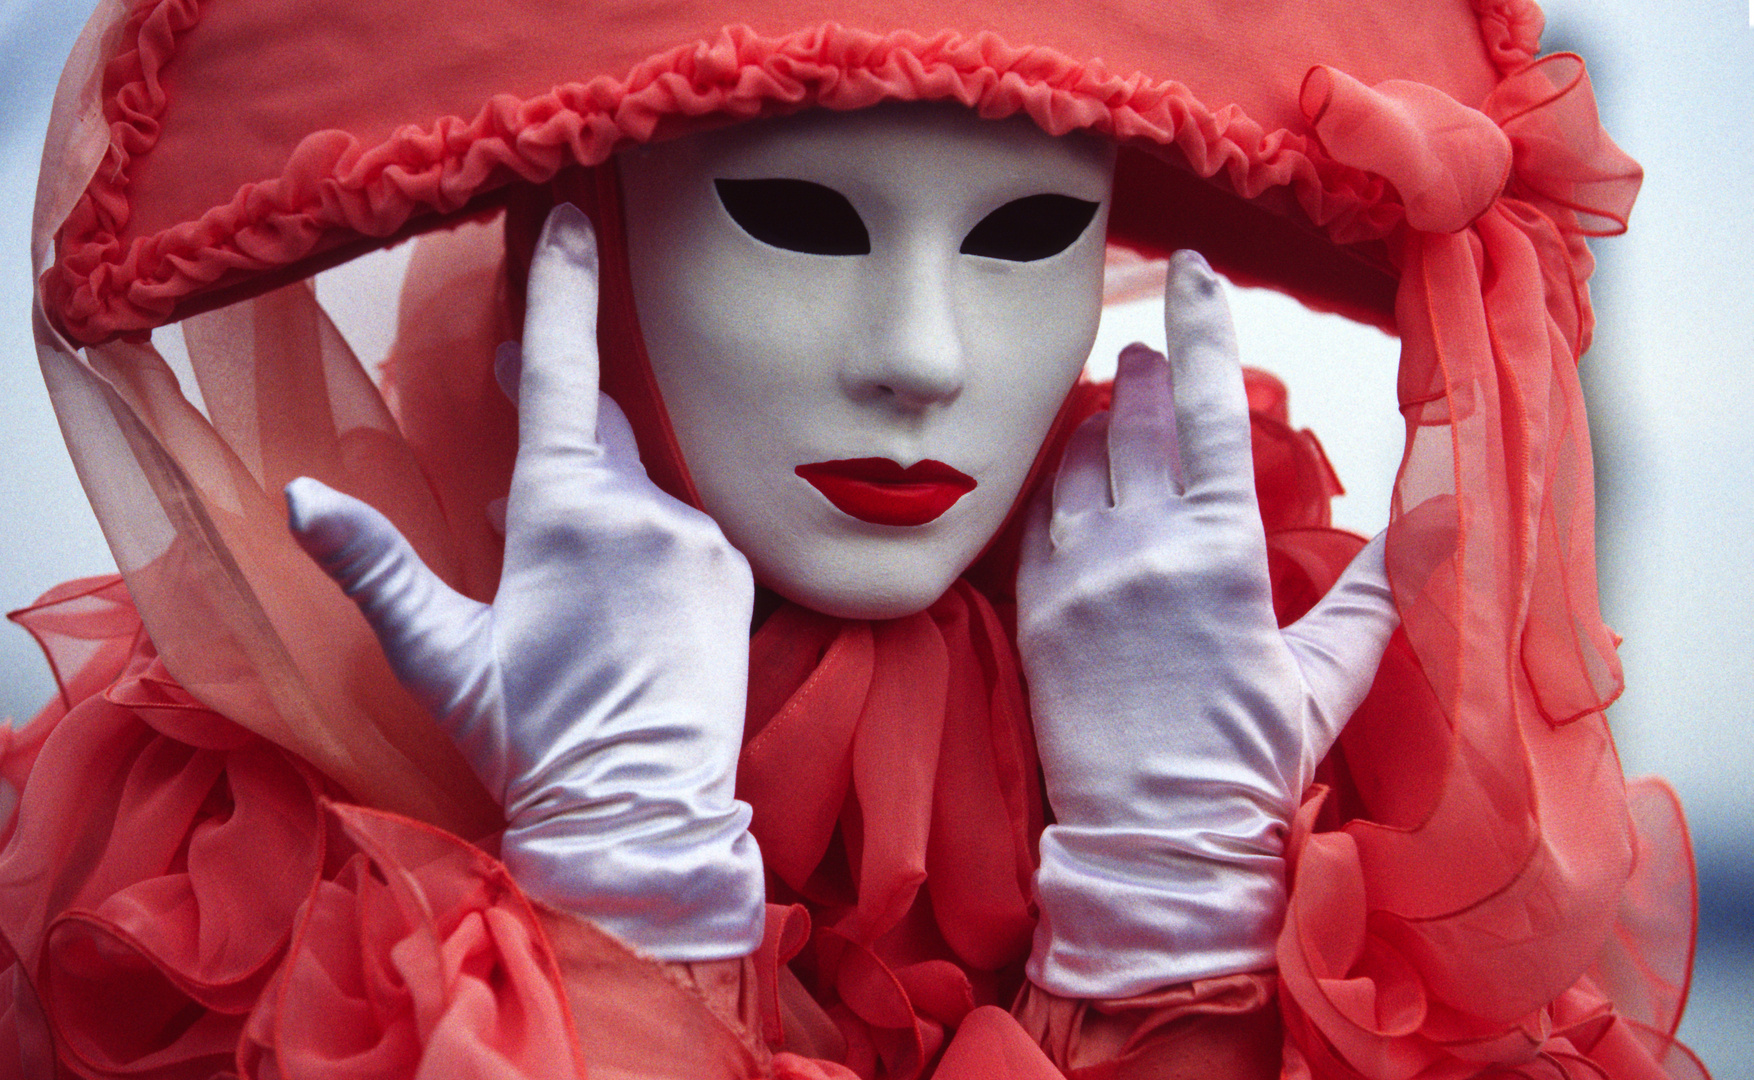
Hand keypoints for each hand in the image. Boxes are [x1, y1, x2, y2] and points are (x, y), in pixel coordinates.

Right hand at [285, 204, 764, 960]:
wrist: (645, 821)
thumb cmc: (533, 742)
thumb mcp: (440, 658)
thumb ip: (374, 568)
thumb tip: (302, 497)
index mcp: (568, 516)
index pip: (558, 375)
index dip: (560, 289)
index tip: (570, 220)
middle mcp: (648, 511)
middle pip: (594, 429)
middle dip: (555, 412)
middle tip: (509, 406)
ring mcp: (702, 543)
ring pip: (637, 490)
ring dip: (597, 506)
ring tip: (561, 575)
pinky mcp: (737, 577)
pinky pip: (680, 532)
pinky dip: (643, 545)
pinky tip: (618, 607)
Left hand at [1016, 251, 1397, 996]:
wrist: (1154, 842)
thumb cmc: (1253, 762)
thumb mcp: (1332, 675)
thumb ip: (1380, 589)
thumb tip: (1439, 519)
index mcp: (1220, 553)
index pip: (1207, 408)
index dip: (1202, 328)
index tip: (1192, 271)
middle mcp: (1140, 548)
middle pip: (1136, 420)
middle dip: (1148, 369)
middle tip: (1153, 345)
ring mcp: (1077, 577)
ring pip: (1078, 462)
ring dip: (1100, 421)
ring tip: (1115, 399)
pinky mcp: (1034, 612)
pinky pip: (1036, 518)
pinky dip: (1056, 482)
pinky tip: (1069, 473)